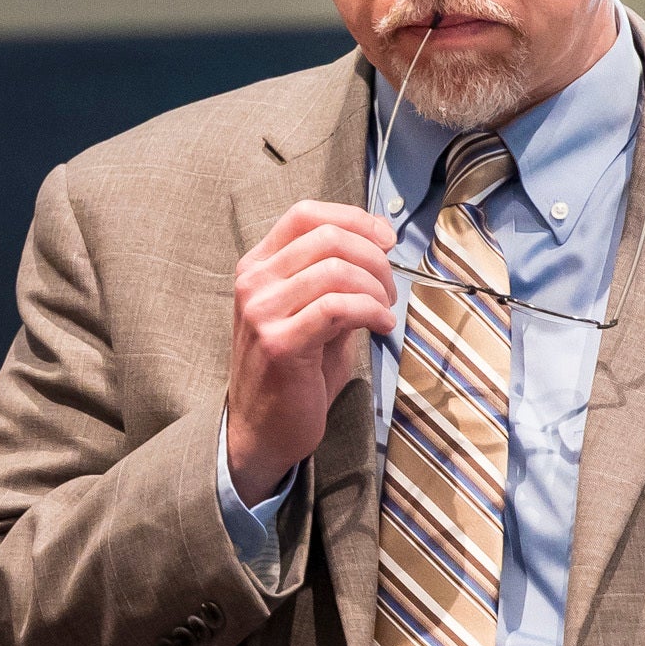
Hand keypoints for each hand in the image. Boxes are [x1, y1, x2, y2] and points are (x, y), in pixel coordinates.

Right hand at [226, 201, 397, 502]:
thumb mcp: (310, 315)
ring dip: (375, 288)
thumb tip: (378, 251)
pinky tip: (381, 325)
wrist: (263, 431)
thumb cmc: (293, 374)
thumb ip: (334, 281)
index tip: (385, 239)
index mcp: (257, 268)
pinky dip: (371, 312)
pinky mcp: (280, 343)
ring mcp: (262, 312)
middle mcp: (254, 283)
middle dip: (374, 258)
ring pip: (336, 270)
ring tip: (385, 310)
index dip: (353, 218)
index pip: (304, 214)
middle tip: (390, 287)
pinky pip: (338, 308)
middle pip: (326, 237)